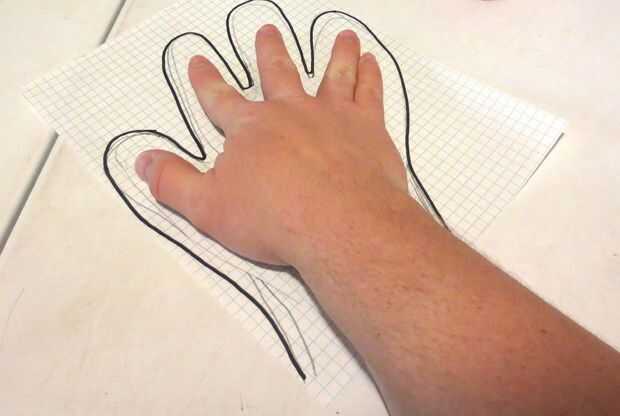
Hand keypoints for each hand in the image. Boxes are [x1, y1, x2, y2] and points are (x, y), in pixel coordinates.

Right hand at [135, 24, 407, 269]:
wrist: (340, 225)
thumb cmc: (273, 219)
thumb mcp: (208, 208)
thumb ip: (174, 182)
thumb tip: (143, 161)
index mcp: (251, 128)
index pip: (220, 98)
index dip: (206, 80)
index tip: (199, 61)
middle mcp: (290, 111)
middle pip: (277, 73)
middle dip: (269, 52)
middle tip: (268, 31)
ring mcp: (332, 115)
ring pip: (333, 74)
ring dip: (336, 54)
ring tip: (343, 37)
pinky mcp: (367, 128)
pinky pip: (369, 91)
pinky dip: (370, 74)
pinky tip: (372, 61)